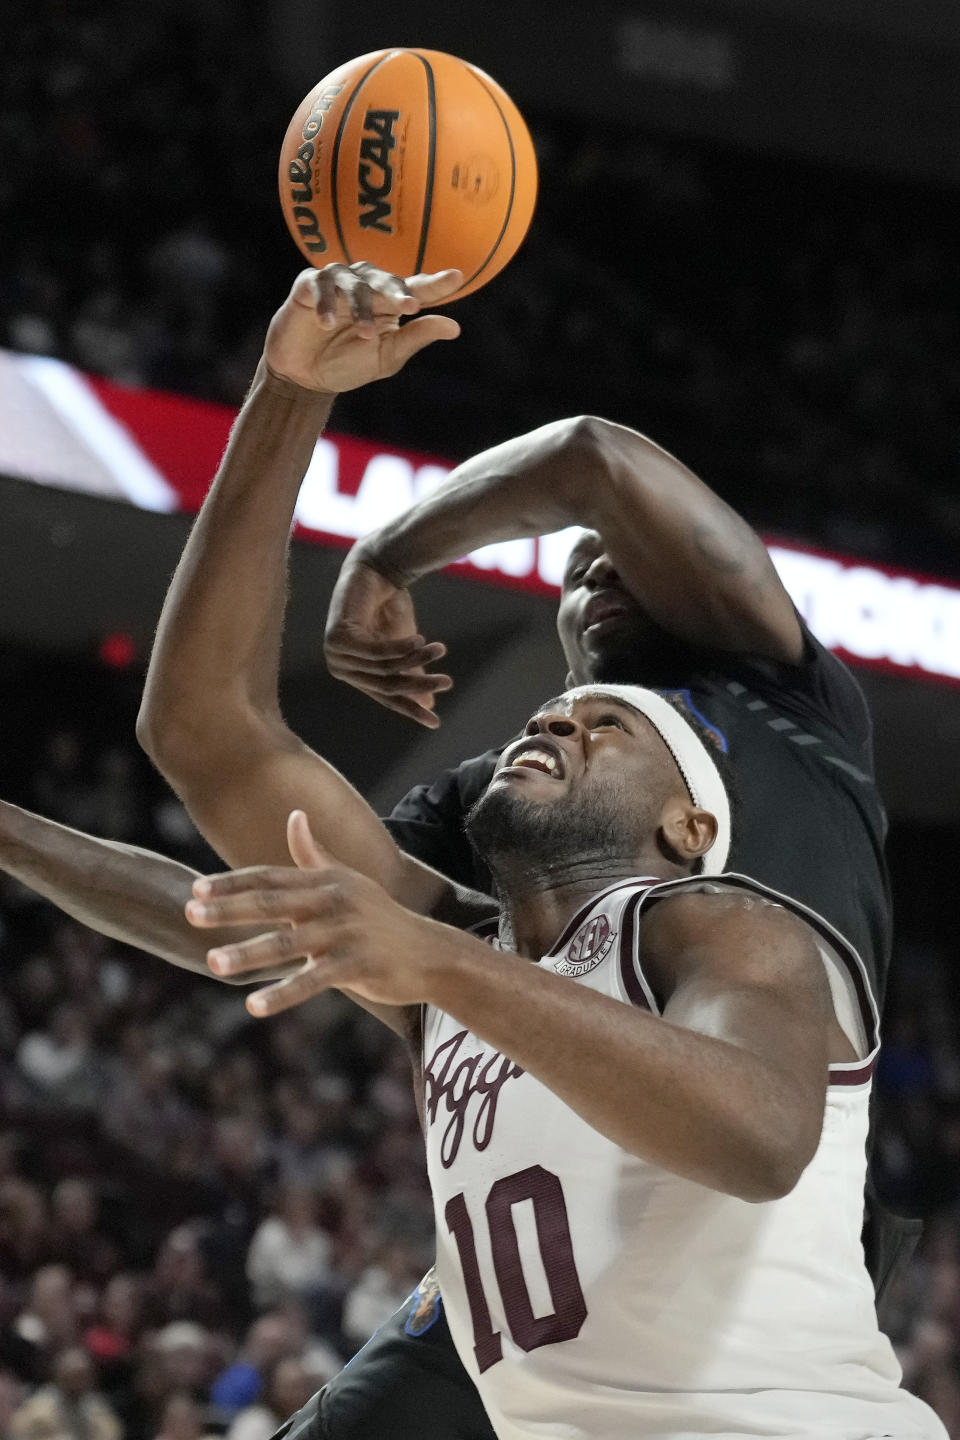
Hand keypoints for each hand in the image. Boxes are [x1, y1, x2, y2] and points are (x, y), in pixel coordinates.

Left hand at [185, 811, 466, 1015]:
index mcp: (325, 881)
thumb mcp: (347, 881)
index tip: (195, 891)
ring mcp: (345, 932)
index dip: (232, 883)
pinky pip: (313, 980)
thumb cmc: (379, 917)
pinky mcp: (357, 965)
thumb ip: (314, 853)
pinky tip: (254, 1006)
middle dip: (229, 909)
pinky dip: (283, 993)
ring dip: (248, 953)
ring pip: (288, 942)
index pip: (269, 877)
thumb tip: (295, 815)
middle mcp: (333, 900)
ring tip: (213, 963)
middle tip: (189, 915)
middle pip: (272, 902)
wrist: (427, 951)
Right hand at [264, 263, 461, 394]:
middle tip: (411, 305)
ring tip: (365, 334)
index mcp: (389, 302)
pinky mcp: (308, 284)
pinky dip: (325, 302)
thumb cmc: (348, 365)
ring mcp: (337, 282)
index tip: (457, 277)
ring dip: (361, 307)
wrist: (305, 377)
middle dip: (398, 291)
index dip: (436, 283)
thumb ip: (416, 338)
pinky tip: (327, 324)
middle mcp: (366, 286)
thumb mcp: (386, 356)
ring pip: (354, 283)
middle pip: (386, 280)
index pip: (416, 288)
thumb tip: (455, 327)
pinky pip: (320, 284)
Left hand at [324, 552, 451, 726]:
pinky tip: (421, 639)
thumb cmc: (386, 607)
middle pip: (387, 684)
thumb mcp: (403, 646)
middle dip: (419, 685)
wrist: (374, 569)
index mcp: (355, 674)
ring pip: (385, 668)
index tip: (435, 723)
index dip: (411, 709)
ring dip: (416, 658)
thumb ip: (410, 673)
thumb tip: (428, 704)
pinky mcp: (337, 639)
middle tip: (447, 683)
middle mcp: (341, 668)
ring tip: (442, 649)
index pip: (386, 698)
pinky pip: (376, 652)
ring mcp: (336, 654)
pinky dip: (400, 647)